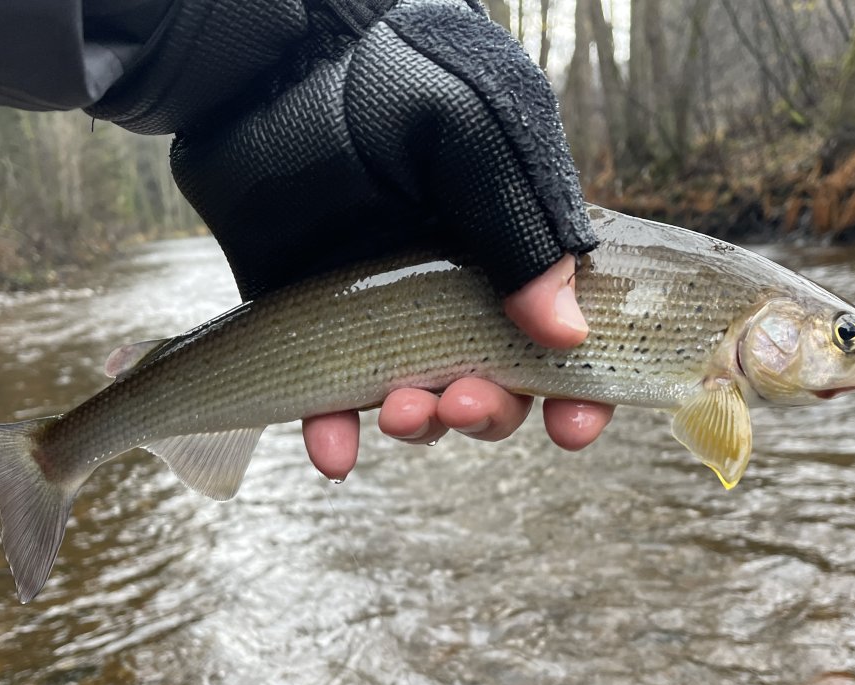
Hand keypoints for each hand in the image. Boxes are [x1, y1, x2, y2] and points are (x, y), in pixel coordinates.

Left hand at [90, 0, 607, 475]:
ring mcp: (388, 313)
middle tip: (464, 401)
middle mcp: (461, 294)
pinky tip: (334, 454)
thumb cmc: (397, 75)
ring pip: (420, 401)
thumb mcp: (481, 133)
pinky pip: (329, 397)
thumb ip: (524, 226)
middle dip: (488, 411)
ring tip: (402, 411)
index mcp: (518, 251)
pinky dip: (334, 434)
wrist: (276, 60)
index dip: (579, 394)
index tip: (571, 427)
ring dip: (421, 424)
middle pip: (495, 385)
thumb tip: (564, 334)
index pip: (567, 340)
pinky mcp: (319, 323)